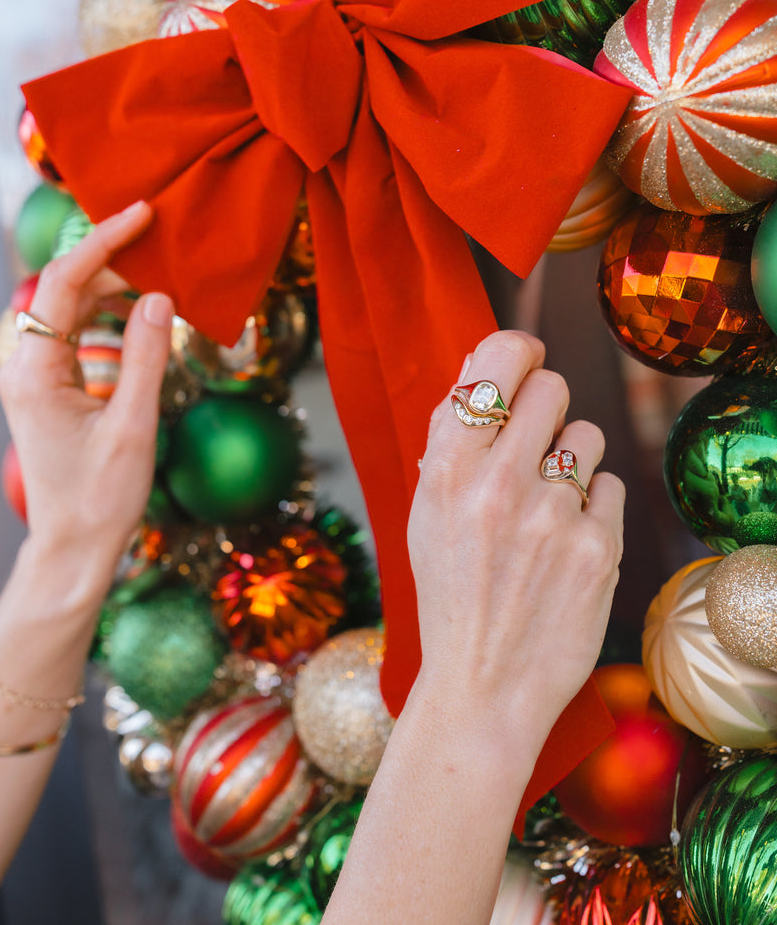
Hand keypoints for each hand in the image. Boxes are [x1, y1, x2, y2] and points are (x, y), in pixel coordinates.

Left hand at [0, 202, 172, 585]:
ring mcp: (32, 377)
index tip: (142, 214)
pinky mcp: (47, 389)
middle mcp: (24, 367)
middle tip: (162, 246)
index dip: (103, 241)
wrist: (74, 549)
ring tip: (156, 277)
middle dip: (110, 260)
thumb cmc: (101, 498)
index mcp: (35, 371)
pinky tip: (137, 315)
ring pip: (68, 309)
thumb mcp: (133, 426)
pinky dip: (105, 316)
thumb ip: (145, 356)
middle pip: (63, 289)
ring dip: (110, 287)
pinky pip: (73, 334)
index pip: (63, 283)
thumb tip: (158, 296)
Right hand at [410, 330, 623, 755]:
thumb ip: (453, 436)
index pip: (499, 358)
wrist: (483, 686)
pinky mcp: (598, 547)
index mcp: (447, 467)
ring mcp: (552, 515)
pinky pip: (610, 485)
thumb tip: (483, 362)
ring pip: (588, 434)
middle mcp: (499, 483)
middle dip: (547, 407)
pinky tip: (566, 542)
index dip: (517, 351)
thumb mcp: (427, 510)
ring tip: (546, 506)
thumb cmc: (451, 593)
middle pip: (553, 385)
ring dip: (572, 460)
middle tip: (536, 441)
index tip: (524, 362)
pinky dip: (593, 507)